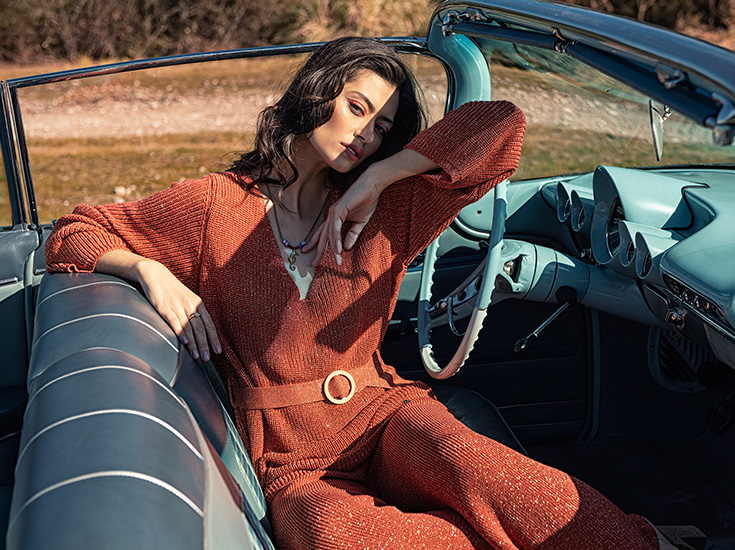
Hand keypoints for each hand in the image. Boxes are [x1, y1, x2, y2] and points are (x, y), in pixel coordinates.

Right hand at [136, 259, 221, 361]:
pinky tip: (184, 341)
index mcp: (197, 303)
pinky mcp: (164, 306)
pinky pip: (174, 320)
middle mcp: (190, 304)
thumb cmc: (172, 289)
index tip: (218, 351)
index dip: (214, 338)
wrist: (155, 274)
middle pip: (200, 328)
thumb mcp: (186, 299)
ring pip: (189, 327)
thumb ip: (193, 313)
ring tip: (197, 356)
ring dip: (194, 343)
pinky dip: (180, 331)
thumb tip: (200, 331)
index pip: (209, 323)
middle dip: (204, 344)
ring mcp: (177, 305)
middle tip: (207, 359)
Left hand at [303, 149, 438, 265]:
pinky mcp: (339, 210)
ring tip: (336, 261)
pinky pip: (336, 228)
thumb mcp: (360, 222)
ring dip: (333, 249)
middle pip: (323, 236)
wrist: (372, 186)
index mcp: (335, 218)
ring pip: (330, 234)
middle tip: (315, 264)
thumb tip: (346, 248)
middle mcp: (331, 215)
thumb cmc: (366, 201)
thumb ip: (352, 234)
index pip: (323, 233)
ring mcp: (334, 212)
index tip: (312, 256)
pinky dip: (337, 239)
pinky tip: (338, 249)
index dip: (317, 245)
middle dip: (319, 251)